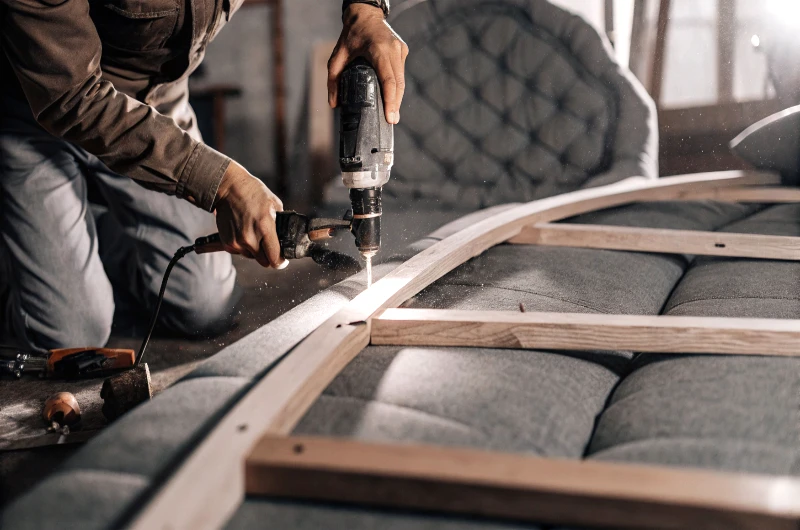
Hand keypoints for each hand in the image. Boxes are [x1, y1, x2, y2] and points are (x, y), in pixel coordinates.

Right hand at [213, 161, 287, 268]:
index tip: (282, 260)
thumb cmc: (254, 193)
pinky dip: (243, 246)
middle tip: (268, 244)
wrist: (228, 188)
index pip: (274, 258)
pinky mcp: (228, 243)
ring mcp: (237, 241)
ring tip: (253, 233)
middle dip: (268, 255)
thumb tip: (285, 238)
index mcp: (265, 228)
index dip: (280, 261)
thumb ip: (280, 224)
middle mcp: (250, 238)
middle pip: (264, 261)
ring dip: (254, 250)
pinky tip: (243, 232)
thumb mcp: (274, 205)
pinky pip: (239, 252)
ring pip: (251, 257)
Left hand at [328, 3, 408, 123]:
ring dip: (397, 97)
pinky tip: (392, 98)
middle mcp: (393, 49)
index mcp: (379, 50)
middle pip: (398, 84)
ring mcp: (400, 50)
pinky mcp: (402, 51)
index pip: (389, 80)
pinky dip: (396, 87)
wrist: (365, 14)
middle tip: (391, 121)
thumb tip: (334, 104)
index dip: (391, 101)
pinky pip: (400, 73)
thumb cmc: (351, 34)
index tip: (391, 116)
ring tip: (392, 114)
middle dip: (395, 104)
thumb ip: (333, 79)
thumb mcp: (337, 55)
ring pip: (402, 80)